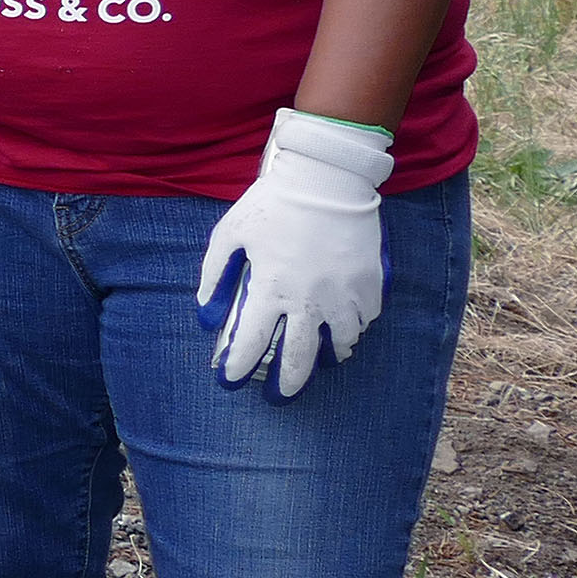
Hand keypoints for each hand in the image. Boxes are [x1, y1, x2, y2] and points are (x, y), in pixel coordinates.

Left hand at [199, 108, 393, 396]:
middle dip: (288, 384)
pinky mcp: (370, 284)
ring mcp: (344, 295)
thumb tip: (205, 311)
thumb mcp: (229, 234)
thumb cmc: (273, 205)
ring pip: (341, 343)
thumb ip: (215, 274)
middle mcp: (309, 300)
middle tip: (280, 397)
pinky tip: (346, 327)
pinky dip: (355, 327)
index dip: (239, 366)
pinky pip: (366, 318)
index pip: (251, 343)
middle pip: (299, 359)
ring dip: (327, 355)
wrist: (328, 180)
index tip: (230, 380)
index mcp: (271, 289)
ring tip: (321, 360)